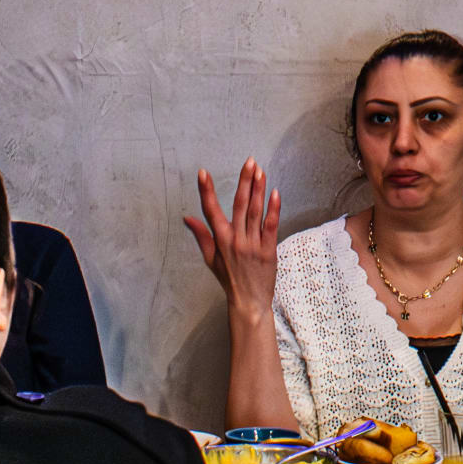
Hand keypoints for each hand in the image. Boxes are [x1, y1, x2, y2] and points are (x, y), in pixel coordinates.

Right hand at [188, 161, 280, 310]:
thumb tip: (187, 218)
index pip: (210, 211)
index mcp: (220, 240)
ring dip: (258, 190)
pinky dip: (273, 209)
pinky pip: (271, 226)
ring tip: (260, 170)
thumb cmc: (229, 279)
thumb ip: (201, 236)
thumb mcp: (210, 259)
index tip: (202, 173)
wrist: (248, 301)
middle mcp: (235, 240)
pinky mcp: (268, 249)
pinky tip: (275, 193)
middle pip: (239, 205)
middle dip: (244, 181)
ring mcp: (253, 244)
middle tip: (249, 162)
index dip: (206, 191)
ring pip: (255, 212)